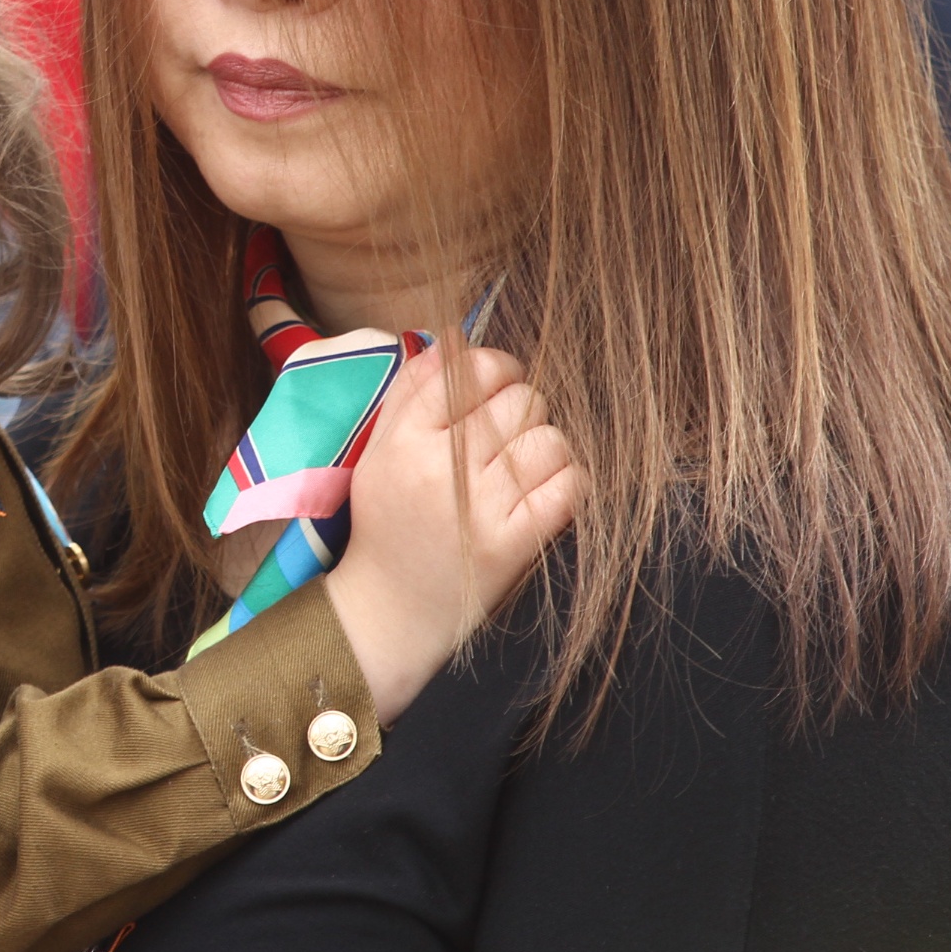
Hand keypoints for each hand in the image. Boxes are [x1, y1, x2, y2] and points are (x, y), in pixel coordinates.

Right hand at [322, 341, 580, 722]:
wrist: (390, 610)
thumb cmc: (387, 524)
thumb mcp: (379, 452)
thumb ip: (411, 392)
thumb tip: (453, 341)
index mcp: (404, 440)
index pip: (469, 371)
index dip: (497, 368)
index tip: (497, 386)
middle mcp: (442, 469)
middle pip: (519, 401)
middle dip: (522, 410)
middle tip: (508, 436)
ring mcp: (482, 508)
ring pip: (549, 440)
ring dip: (546, 448)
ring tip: (525, 467)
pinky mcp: (515, 544)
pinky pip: (570, 487)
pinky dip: (569, 482)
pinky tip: (547, 491)